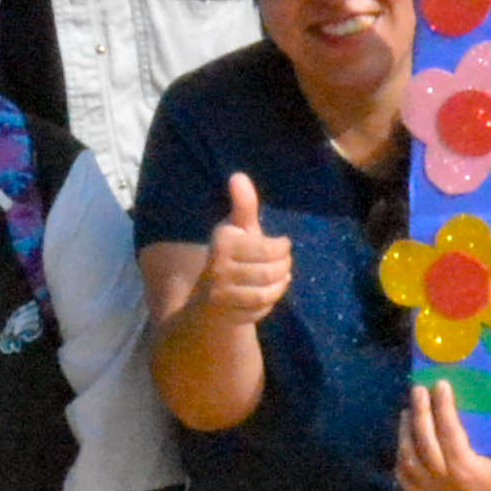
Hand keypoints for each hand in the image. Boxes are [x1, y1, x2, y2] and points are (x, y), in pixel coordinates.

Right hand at [189, 171, 289, 325]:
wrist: (205, 298)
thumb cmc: (228, 255)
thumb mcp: (235, 228)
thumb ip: (243, 205)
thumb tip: (238, 175)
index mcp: (222, 244)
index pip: (266, 249)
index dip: (282, 248)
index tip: (283, 244)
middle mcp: (218, 269)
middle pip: (268, 273)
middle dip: (283, 268)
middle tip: (285, 262)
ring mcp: (222, 295)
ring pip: (265, 293)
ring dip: (280, 285)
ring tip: (282, 276)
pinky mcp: (228, 315)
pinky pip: (260, 311)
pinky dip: (270, 302)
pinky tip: (271, 293)